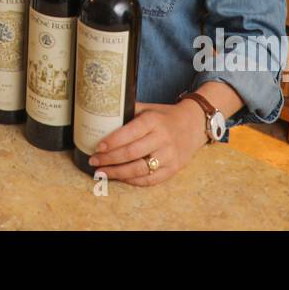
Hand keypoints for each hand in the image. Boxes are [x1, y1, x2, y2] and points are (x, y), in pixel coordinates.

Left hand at [85, 101, 209, 186]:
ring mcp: (169, 156)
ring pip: (139, 169)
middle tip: (94, 161)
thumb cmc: (165, 116)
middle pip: (131, 153)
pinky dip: (133, 181)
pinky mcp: (173, 168)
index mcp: (153, 121)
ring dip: (117, 173)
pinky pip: (150, 179)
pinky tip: (120, 178)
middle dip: (109, 159)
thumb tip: (101, 115)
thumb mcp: (148, 108)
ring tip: (102, 172)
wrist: (194, 124)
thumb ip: (128, 111)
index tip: (97, 147)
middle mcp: (162, 138)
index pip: (130, 133)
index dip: (112, 142)